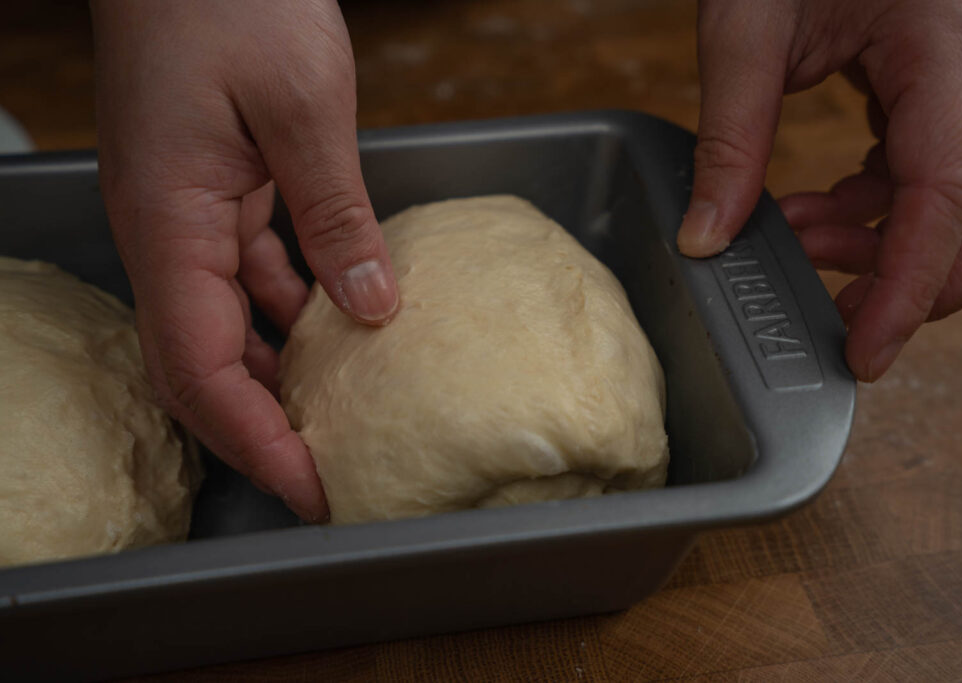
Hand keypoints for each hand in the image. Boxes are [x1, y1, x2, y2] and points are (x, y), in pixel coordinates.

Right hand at [91, 0, 399, 520]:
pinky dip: (287, 311)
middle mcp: (166, 234)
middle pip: (200, 365)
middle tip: (325, 472)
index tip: (311, 488)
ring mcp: (185, 215)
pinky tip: (334, 324)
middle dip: (259, 428)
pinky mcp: (212, 193)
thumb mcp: (302, 108)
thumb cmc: (230, 0)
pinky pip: (246, 275)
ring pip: (222, 327)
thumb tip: (372, 306)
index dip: (255, 441)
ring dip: (272, 375)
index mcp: (170, 226)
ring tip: (332, 415)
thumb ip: (335, 214)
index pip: (200, 370)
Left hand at [678, 0, 961, 380]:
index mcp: (948, 35)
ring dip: (901, 239)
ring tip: (807, 237)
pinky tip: (830, 205)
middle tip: (841, 306)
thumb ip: (732, 136)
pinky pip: (957, 161)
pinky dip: (895, 203)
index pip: (953, 189)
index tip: (866, 351)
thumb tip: (708, 239)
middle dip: (932, 276)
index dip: (913, 285)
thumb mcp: (746, 23)